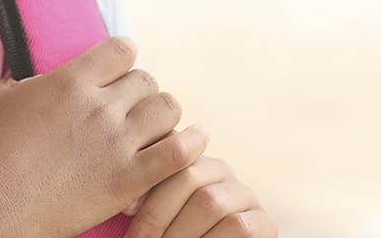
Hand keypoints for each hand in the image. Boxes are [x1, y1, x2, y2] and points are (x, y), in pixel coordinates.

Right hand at [0, 36, 208, 237]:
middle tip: (131, 109)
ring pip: (168, 110)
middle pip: (147, 80)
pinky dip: (190, 146)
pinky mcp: (127, 181)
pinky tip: (192, 144)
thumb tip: (32, 72)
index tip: (117, 72)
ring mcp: (116, 144)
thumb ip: (26, 79)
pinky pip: (177, 154)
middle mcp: (98, 106)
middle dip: (142, 91)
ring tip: (154, 129)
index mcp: (69, 81)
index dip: (122, 59)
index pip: (121, 49)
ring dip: (164, 117)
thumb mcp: (1, 97)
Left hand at [123, 157, 277, 237]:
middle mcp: (221, 170)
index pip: (168, 159)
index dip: (146, 185)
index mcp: (193, 159)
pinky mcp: (266, 222)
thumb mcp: (163, 215)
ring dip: (181, 232)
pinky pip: (237, 225)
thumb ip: (150, 196)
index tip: (125, 211)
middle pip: (187, 177)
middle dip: (159, 213)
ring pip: (209, 202)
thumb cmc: (179, 234)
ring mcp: (245, 194)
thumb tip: (125, 204)